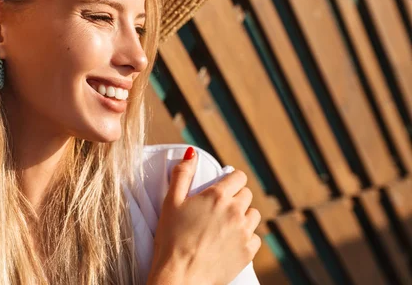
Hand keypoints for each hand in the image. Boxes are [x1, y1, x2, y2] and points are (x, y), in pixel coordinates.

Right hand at [147, 147, 260, 284]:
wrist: (179, 276)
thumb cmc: (171, 238)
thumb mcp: (170, 202)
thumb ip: (182, 174)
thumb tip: (192, 153)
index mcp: (218, 196)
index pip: (238, 176)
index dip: (231, 179)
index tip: (223, 186)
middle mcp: (235, 212)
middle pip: (246, 194)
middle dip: (235, 197)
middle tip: (218, 207)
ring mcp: (244, 233)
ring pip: (253, 215)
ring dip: (242, 216)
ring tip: (225, 224)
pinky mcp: (247, 253)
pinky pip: (255, 238)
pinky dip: (245, 237)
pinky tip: (229, 241)